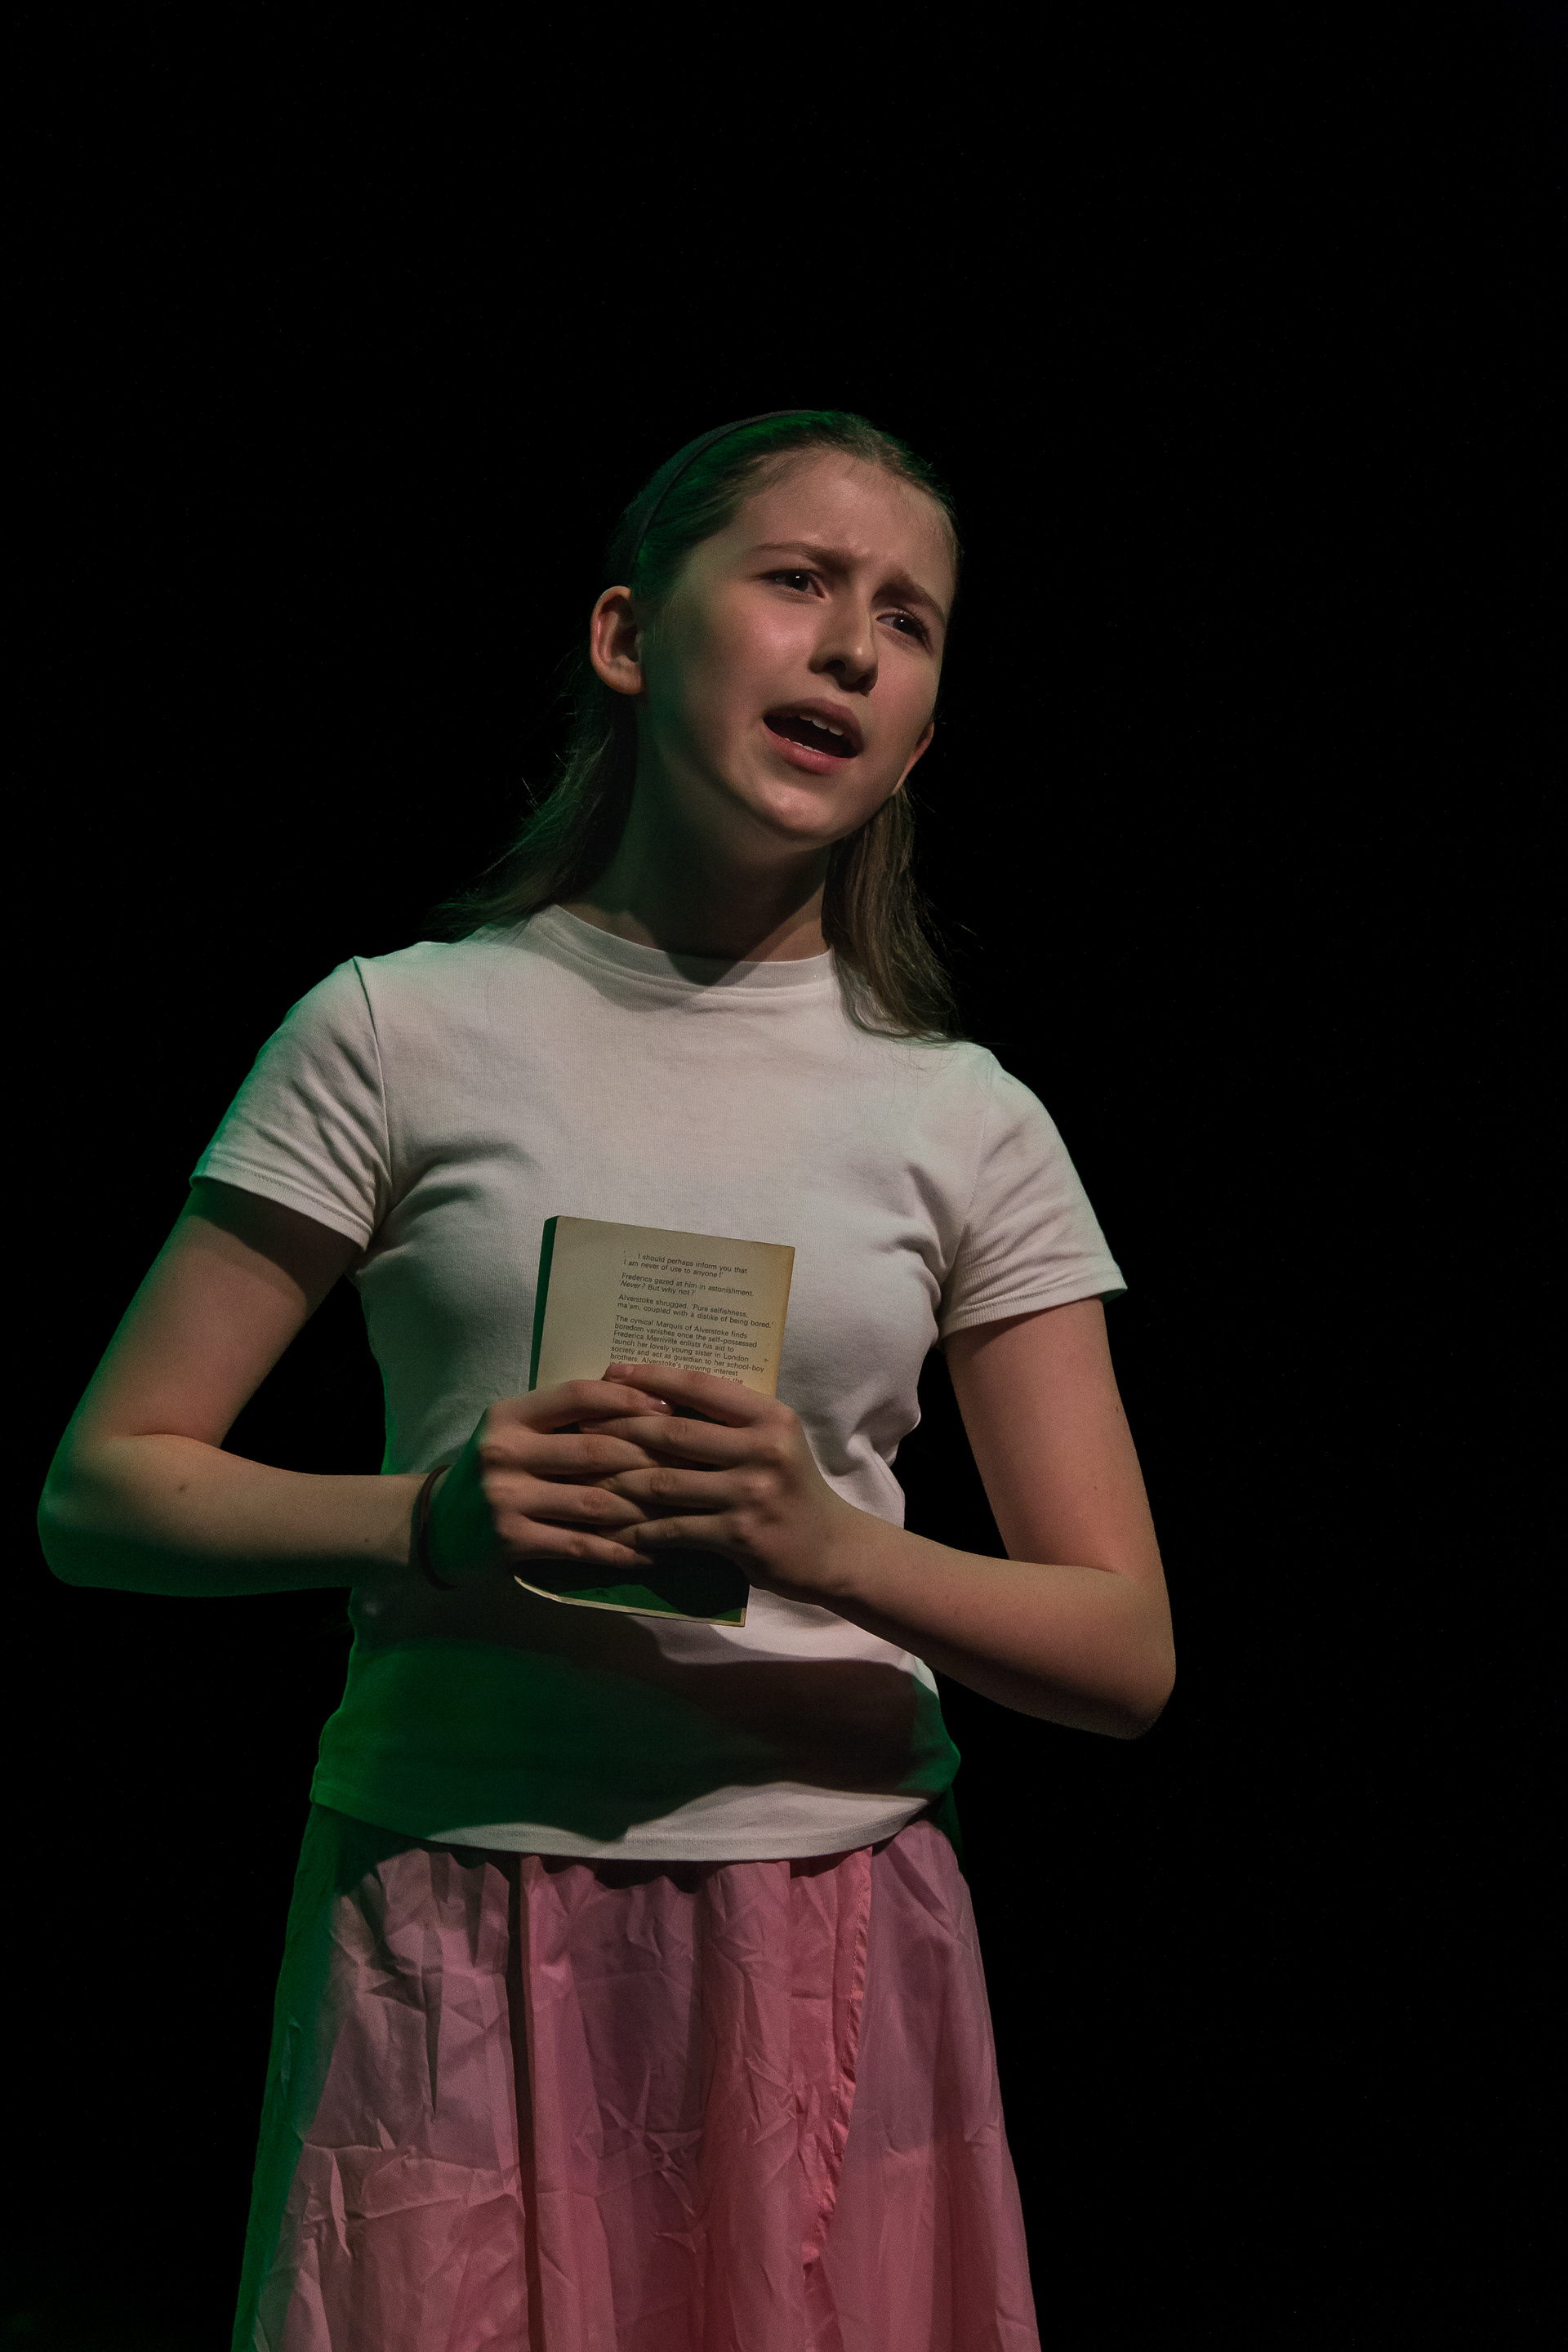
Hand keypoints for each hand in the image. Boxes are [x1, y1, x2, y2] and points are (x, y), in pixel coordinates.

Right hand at [423, 1379, 673, 1584]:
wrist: (440, 1527)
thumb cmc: (498, 1471)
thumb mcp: (518, 1432)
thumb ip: (566, 1417)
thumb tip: (643, 1396)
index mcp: (510, 1415)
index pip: (579, 1395)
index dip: (629, 1400)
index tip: (670, 1410)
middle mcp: (505, 1452)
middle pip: (597, 1451)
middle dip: (651, 1459)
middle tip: (693, 1466)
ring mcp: (506, 1497)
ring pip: (595, 1501)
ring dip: (644, 1510)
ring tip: (682, 1511)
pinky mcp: (512, 1540)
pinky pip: (581, 1546)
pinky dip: (620, 1552)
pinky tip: (650, 1554)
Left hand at [592, 1362, 868, 1605]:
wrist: (830, 1549)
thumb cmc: (791, 1489)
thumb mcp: (771, 1442)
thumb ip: (728, 1422)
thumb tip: (657, 1397)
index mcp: (770, 1417)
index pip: (702, 1386)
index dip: (653, 1377)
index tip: (612, 1371)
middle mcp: (763, 1449)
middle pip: (675, 1431)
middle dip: (623, 1427)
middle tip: (584, 1425)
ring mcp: (751, 1493)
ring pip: (667, 1482)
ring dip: (621, 1481)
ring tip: (587, 1477)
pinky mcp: (740, 1535)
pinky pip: (675, 1528)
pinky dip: (641, 1530)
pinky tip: (615, 1529)